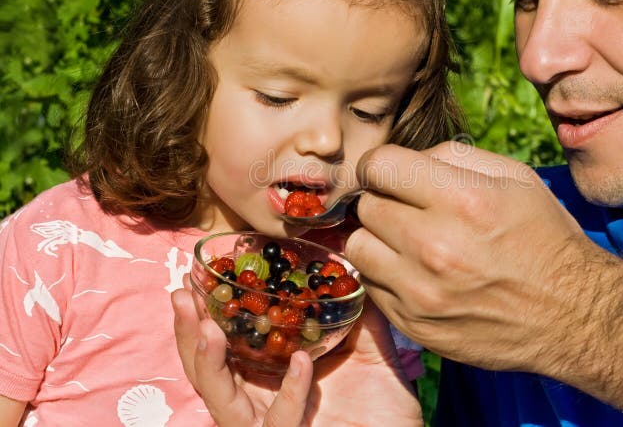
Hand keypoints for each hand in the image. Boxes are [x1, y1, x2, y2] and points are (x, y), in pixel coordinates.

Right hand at [172, 278, 422, 425]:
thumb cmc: (382, 406)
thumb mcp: (369, 350)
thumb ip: (358, 314)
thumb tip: (354, 268)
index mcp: (266, 374)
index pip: (222, 343)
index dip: (202, 314)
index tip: (191, 279)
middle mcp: (258, 400)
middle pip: (206, 371)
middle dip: (188, 334)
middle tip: (183, 297)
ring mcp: (268, 424)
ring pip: (223, 401)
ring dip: (211, 364)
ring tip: (210, 330)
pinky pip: (279, 422)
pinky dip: (289, 392)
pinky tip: (300, 363)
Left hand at [345, 142, 610, 372]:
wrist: (572, 314)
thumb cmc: (542, 236)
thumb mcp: (515, 178)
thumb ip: (453, 156)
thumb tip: (407, 158)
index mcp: (463, 201)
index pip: (379, 165)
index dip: (382, 164)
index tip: (392, 174)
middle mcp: (435, 246)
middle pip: (366, 206)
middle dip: (382, 200)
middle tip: (407, 209)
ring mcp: (420, 291)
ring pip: (358, 246)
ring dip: (377, 238)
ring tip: (406, 240)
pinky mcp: (414, 324)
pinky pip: (371, 285)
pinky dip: (386, 274)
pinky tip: (415, 271)